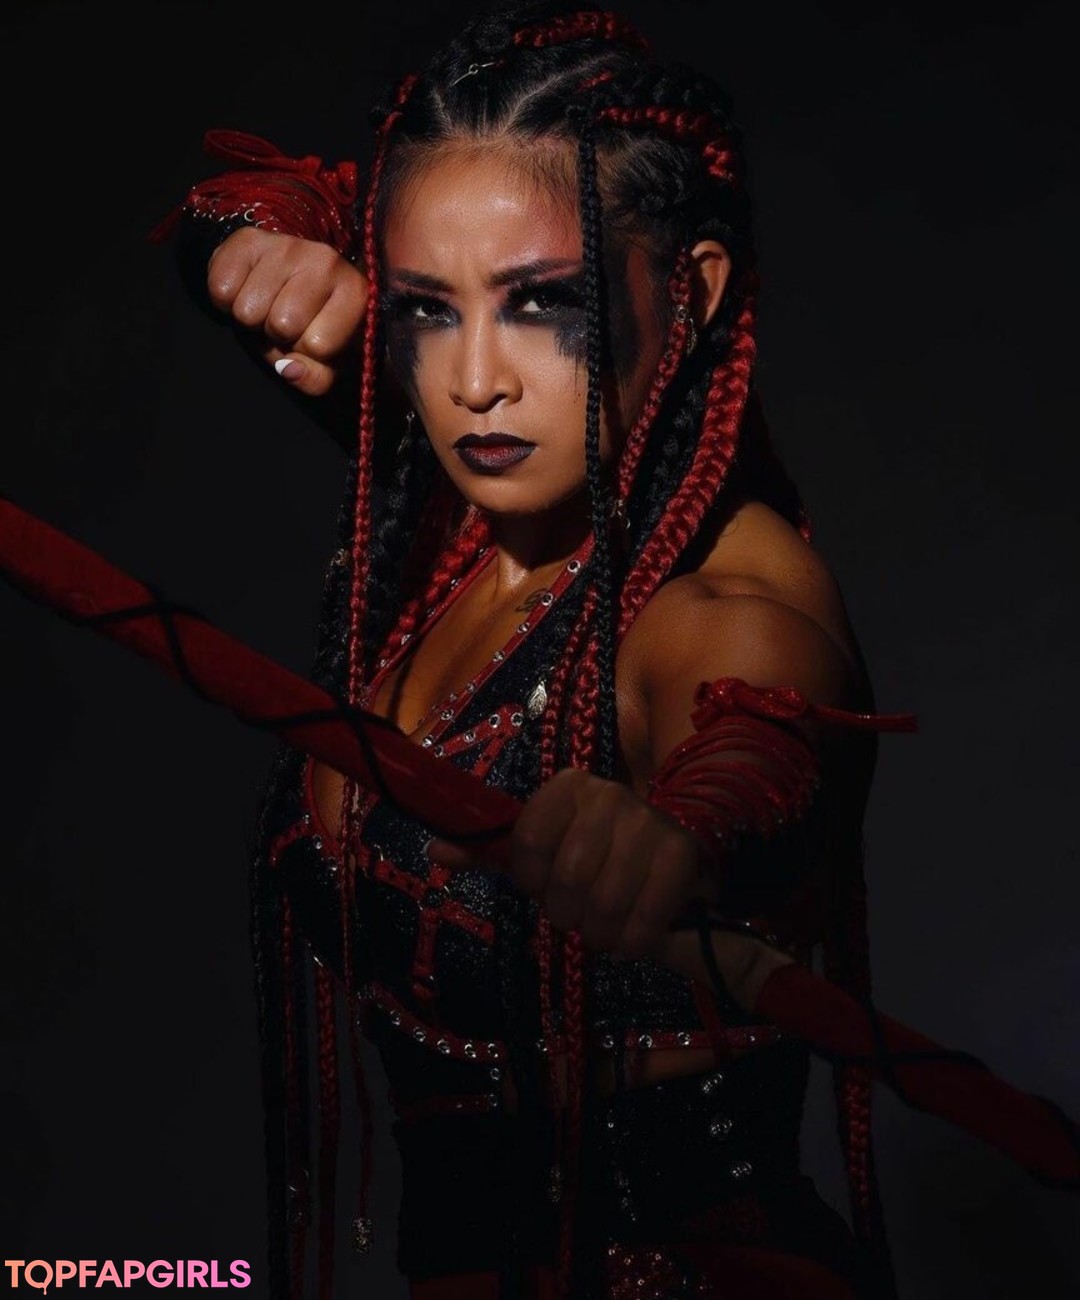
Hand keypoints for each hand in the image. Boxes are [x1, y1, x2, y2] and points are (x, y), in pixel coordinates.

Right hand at [206, 227, 367, 395]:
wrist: (294, 279)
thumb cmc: (317, 326)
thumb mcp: (329, 362)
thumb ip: (315, 378)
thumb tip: (288, 370)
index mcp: (355, 292)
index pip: (317, 346)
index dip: (306, 352)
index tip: (310, 337)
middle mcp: (326, 260)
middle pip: (281, 325)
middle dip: (276, 335)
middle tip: (284, 323)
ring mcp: (286, 244)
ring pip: (248, 310)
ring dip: (251, 318)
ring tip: (267, 305)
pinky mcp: (248, 238)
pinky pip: (221, 289)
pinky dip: (226, 300)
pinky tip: (246, 289)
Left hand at [426, 767, 793, 1010]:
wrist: (672, 863)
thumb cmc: (594, 858)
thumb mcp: (540, 854)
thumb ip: (490, 853)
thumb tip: (433, 850)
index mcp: (569, 786)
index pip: (527, 842)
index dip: (531, 879)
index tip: (541, 884)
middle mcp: (610, 794)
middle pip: (565, 882)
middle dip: (567, 913)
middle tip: (578, 910)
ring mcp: (650, 823)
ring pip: (603, 909)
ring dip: (599, 934)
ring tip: (605, 923)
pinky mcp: (683, 856)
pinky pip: (642, 926)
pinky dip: (632, 944)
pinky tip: (635, 931)